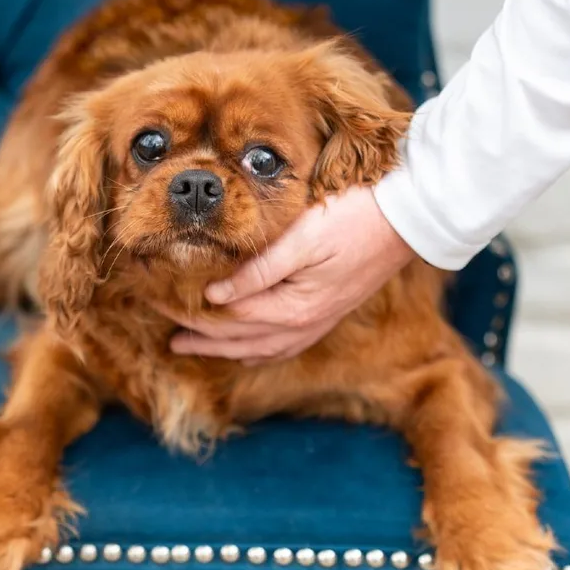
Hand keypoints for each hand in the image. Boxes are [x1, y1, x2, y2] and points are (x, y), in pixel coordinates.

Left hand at [165, 186, 414, 363]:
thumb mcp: (303, 238)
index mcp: (294, 307)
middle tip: (169, 338)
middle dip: (201, 338)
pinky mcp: (327, 313)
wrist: (409, 218)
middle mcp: (304, 323)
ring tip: (193, 349)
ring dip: (224, 350)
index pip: (229, 318)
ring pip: (259, 347)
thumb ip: (259, 270)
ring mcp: (317, 321)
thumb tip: (217, 296)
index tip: (161, 304)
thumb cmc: (353, 219)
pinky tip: (245, 351)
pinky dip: (257, 351)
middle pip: (240, 339)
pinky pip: (284, 345)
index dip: (192, 314)